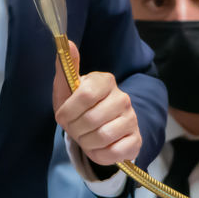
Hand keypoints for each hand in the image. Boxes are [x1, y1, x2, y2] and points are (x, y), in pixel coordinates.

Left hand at [53, 41, 141, 165]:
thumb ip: (66, 65)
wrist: (95, 127)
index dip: (69, 111)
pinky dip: (99, 155)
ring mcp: (132, 119)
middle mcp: (122, 97)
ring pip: (102, 137)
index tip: (62, 116)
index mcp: (105, 80)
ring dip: (86, 142)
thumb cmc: (78, 105)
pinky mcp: (136, 139)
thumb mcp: (67, 87)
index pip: (85, 95)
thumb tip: (67, 42)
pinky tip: (97, 147)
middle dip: (75, 129)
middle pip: (91, 119)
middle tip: (73, 129)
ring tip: (84, 137)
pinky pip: (114, 153)